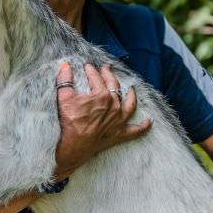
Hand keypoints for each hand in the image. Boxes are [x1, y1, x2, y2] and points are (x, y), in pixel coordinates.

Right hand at [54, 62, 151, 178]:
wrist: (73, 147)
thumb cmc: (69, 123)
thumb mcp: (64, 98)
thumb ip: (65, 80)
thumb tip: (65, 66)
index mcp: (102, 95)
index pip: (97, 78)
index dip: (91, 70)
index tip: (88, 66)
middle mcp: (114, 106)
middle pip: (114, 86)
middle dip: (109, 75)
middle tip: (106, 69)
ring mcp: (119, 120)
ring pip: (129, 105)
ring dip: (131, 96)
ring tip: (131, 90)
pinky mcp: (119, 134)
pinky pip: (136, 130)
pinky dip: (143, 126)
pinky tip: (149, 122)